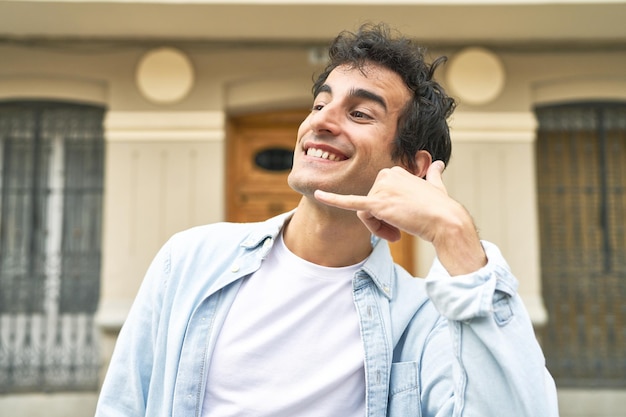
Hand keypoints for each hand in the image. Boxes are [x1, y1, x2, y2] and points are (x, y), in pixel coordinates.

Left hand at [314, 161, 486, 274]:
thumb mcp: (436, 186)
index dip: (387, 213)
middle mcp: (387, 175)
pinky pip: (351, 203)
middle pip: (370, 205)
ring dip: (378, 229)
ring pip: (366, 214)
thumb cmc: (441, 208)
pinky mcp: (378, 204)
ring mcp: (381, 188)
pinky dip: (333, 199)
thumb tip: (437, 165)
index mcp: (396, 171)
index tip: (404, 222)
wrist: (445, 221)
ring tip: (396, 235)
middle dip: (380, 222)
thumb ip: (433, 175)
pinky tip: (318, 194)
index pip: (378, 195)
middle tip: (397, 233)